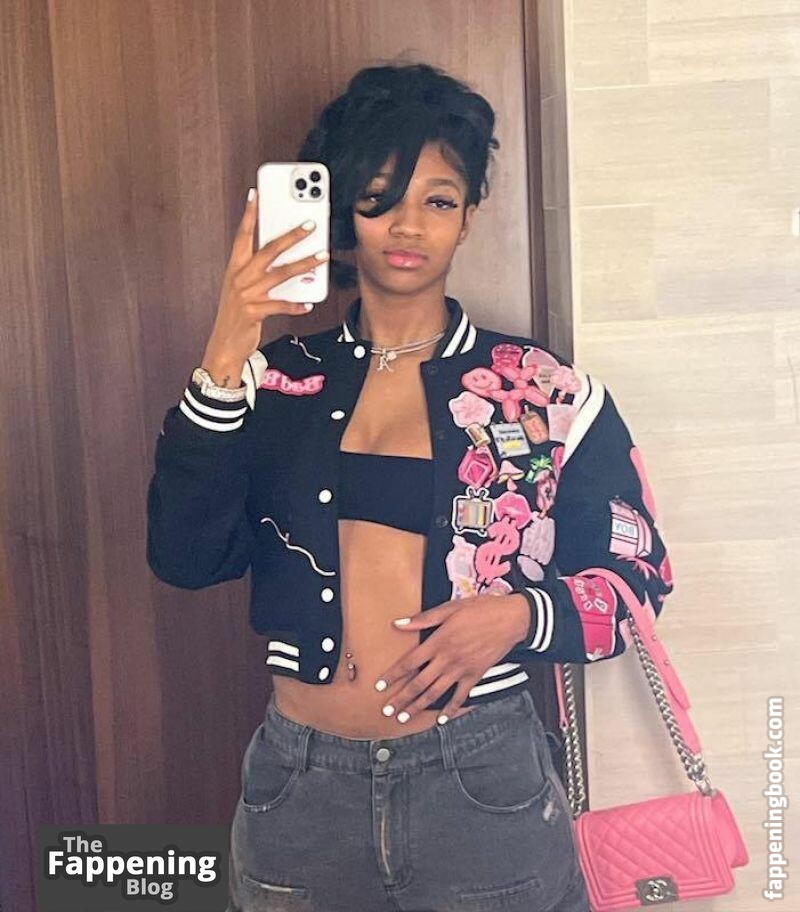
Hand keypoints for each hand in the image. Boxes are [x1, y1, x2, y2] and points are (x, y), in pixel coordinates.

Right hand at [202, 188, 329, 378]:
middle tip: (310, 225)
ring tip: (322, 256)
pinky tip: (308, 303)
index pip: (242, 235)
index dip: (249, 214)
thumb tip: (288, 260)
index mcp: (235, 268)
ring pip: (281, 274)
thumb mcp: (243, 288)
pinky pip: (281, 305)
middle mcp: (240, 277)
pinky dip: (296, 305)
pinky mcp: (254, 312)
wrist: (225, 344)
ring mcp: (247, 295)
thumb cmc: (237, 315)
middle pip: (268, 250)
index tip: (256, 194)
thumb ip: (260, 272)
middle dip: (291, 235)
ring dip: (304, 264)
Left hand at [373, 593, 529, 722]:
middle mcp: (447, 659)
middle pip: (418, 683)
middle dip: (401, 698)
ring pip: (435, 692)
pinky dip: (450, 710)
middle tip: (387, 710)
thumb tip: (398, 623)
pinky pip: (460, 696)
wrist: (510, 619)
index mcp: (438, 641)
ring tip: (404, 717)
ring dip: (418, 706)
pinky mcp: (475, 675)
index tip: (380, 686)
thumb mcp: (450, 608)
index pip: (409, 662)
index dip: (393, 675)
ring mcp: (461, 669)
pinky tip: (441, 720)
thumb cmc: (480, 609)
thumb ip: (423, 619)